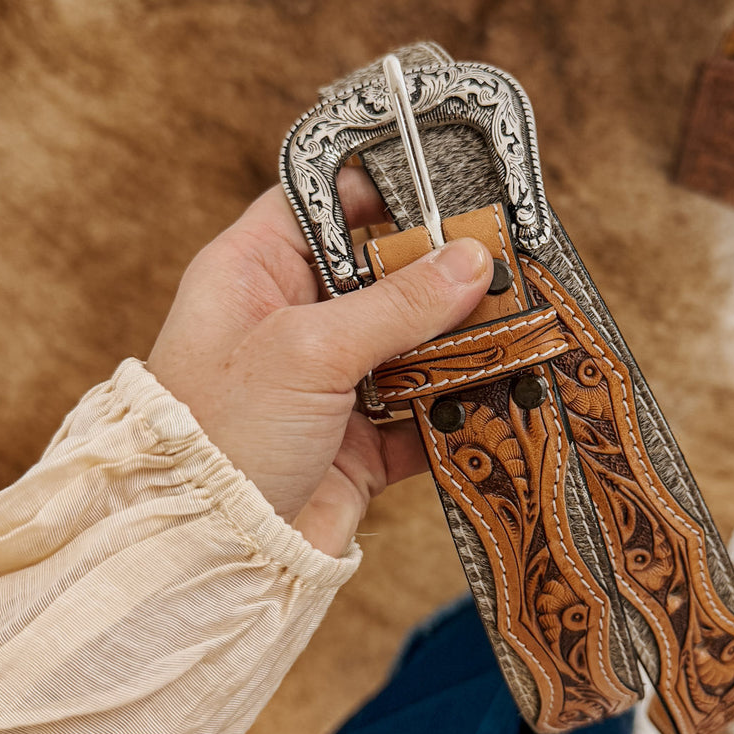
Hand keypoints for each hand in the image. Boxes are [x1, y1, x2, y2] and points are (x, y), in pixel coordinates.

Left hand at [147, 173, 491, 554]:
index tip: (445, 182)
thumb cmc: (222, 436)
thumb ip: (396, 303)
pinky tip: (503, 390)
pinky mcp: (359, 442)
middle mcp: (290, 320)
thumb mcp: (308, 349)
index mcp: (253, 273)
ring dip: (463, 339)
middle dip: (443, 270)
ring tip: (521, 321)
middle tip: (507, 259)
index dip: (378, 185)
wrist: (212, 552)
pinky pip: (425, 411)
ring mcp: (328, 383)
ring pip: (412, 342)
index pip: (319, 200)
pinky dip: (462, 406)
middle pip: (382, 272)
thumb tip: (474, 260)